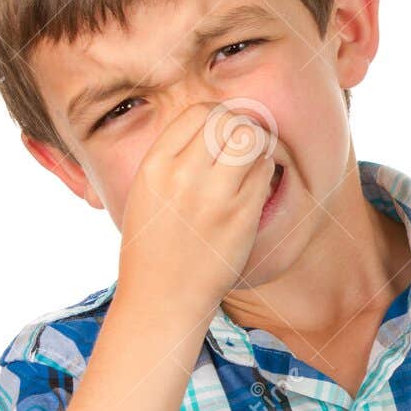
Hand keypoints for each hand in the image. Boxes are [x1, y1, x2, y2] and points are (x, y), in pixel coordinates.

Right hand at [116, 101, 278, 317]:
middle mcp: (183, 176)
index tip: (221, 135)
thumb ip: (172, 157)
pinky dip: (265, 174)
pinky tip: (254, 189)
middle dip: (242, 128)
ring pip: (253, 142)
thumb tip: (211, 124)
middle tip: (243, 148)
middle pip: (230, 121)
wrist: (162, 297)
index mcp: (155, 166)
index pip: (200, 113)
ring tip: (251, 166)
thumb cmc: (154, 244)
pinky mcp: (241, 217)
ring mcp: (215, 197)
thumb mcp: (145, 192)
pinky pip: (265, 174)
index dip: (218, 118)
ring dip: (259, 149)